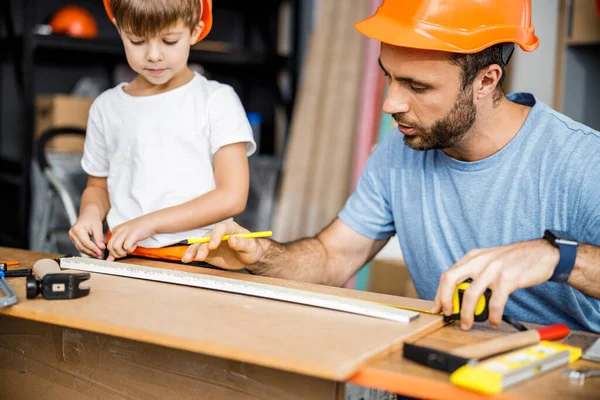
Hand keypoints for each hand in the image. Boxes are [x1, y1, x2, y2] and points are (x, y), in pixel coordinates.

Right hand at [69, 215, 104, 257]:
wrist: (89, 214)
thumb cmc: (93, 218)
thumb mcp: (98, 227)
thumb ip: (99, 238)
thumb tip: (101, 248)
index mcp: (76, 229)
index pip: (85, 242)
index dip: (93, 249)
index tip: (101, 253)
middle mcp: (72, 234)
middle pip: (82, 247)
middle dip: (92, 252)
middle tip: (101, 256)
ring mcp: (72, 237)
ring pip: (81, 249)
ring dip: (90, 253)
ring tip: (99, 255)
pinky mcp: (74, 240)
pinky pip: (81, 247)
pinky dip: (88, 250)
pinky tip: (95, 252)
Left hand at [106, 216, 156, 260]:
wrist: (152, 221)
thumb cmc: (141, 229)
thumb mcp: (127, 235)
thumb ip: (119, 244)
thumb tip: (111, 258)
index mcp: (116, 230)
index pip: (108, 244)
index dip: (113, 252)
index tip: (119, 254)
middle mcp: (119, 230)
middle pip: (110, 246)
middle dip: (116, 254)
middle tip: (124, 254)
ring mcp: (125, 232)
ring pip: (115, 247)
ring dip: (122, 252)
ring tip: (129, 250)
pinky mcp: (132, 235)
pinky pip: (126, 247)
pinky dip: (130, 249)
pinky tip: (135, 245)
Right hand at [181, 220, 267, 268]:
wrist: (248, 257)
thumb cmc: (251, 248)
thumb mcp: (250, 247)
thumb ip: (242, 243)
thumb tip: (232, 239)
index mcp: (229, 228)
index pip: (220, 229)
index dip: (215, 236)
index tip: (212, 246)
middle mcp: (218, 234)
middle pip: (207, 238)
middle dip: (202, 247)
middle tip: (201, 256)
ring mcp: (211, 243)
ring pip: (199, 245)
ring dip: (193, 251)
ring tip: (188, 259)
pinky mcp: (208, 252)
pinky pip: (198, 253)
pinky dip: (191, 256)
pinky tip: (186, 259)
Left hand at [431, 240, 558, 329]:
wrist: (543, 253)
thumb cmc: (515, 260)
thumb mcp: (490, 261)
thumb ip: (475, 273)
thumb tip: (460, 295)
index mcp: (473, 257)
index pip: (448, 275)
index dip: (439, 293)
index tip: (436, 308)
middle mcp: (480, 261)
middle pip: (451, 279)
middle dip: (444, 299)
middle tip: (448, 315)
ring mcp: (494, 269)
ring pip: (471, 294)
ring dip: (467, 313)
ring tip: (468, 324)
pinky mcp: (509, 279)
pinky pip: (495, 302)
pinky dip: (492, 315)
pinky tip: (493, 321)